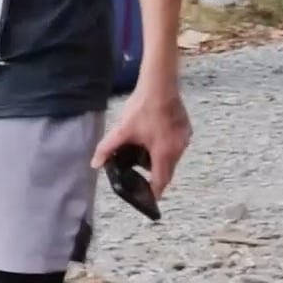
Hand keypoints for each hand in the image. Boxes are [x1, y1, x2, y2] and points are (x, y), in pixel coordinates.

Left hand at [92, 82, 191, 198]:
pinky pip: (176, 144)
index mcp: (165, 154)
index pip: (161, 182)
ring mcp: (185, 138)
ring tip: (144, 151)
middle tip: (139, 172)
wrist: (160, 84)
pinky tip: (153, 136)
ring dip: (160, 158)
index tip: (146, 197)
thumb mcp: (122, 130)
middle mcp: (179, 149)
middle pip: (167, 170)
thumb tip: (95, 164)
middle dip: (154, 173)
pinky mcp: (186, 128)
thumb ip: (108, 148)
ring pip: (172, 157)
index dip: (152, 191)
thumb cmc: (142, 108)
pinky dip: (166, 146)